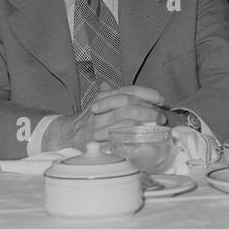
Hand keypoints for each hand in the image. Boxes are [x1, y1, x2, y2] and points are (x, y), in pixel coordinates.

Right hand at [42, 86, 168, 150]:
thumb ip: (115, 95)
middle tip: (162, 116)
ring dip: (144, 122)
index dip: (147, 93)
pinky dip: (132, 136)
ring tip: (156, 126)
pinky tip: (143, 137)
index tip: (161, 99)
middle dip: (148, 109)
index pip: (128, 90)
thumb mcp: (101, 104)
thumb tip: (129, 88)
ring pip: (124, 119)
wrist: (66, 136)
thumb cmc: (88, 120)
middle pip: (128, 104)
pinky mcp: (97, 139)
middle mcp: (100, 108)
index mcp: (104, 97)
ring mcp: (98, 124)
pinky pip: (117, 136)